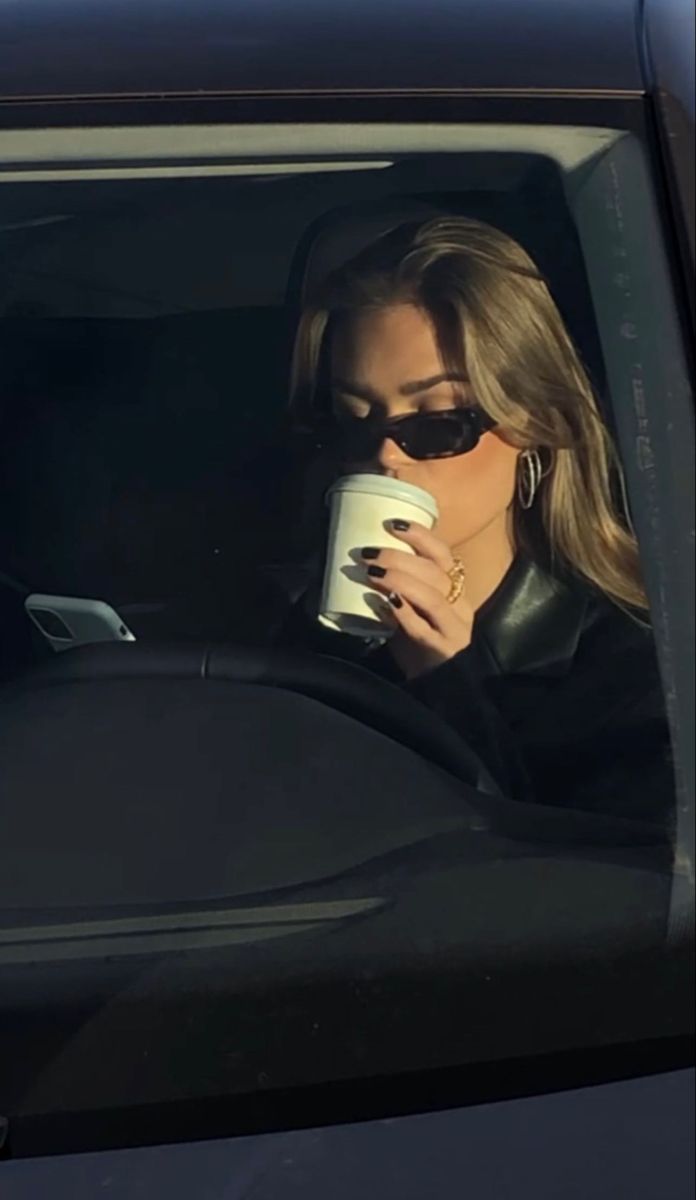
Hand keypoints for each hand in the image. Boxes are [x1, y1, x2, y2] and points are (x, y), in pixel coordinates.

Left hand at [361, 521, 473, 678]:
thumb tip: (366, 563)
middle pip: (435, 573)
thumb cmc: (422, 645)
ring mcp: (454, 630)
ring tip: (371, 573)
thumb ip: (400, 589)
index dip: (420, 536)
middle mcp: (460, 606)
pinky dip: (403, 614)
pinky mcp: (442, 652)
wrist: (439, 688)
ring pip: (432, 597)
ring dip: (399, 581)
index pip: (444, 555)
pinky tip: (384, 603)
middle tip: (368, 552)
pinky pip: (422, 629)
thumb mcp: (415, 611)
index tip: (392, 523)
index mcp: (456, 591)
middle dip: (399, 558)